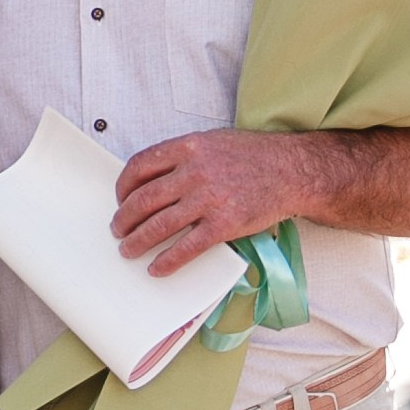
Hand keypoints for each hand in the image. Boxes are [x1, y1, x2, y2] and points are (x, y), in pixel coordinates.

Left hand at [112, 129, 315, 275]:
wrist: (292, 170)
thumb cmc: (252, 156)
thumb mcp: (212, 142)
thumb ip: (182, 157)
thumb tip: (150, 179)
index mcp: (188, 147)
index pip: (139, 166)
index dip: (122, 187)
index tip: (119, 199)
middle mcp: (195, 171)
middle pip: (143, 199)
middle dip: (124, 219)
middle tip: (118, 230)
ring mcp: (209, 199)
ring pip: (159, 225)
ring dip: (137, 241)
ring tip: (128, 250)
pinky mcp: (224, 224)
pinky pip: (187, 247)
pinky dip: (167, 261)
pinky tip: (157, 268)